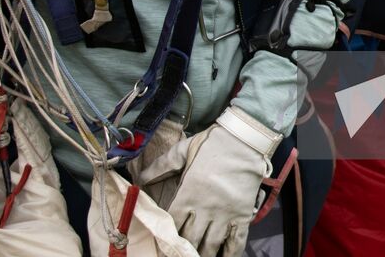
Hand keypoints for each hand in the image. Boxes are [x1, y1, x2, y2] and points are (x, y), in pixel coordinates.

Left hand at [137, 105, 280, 256]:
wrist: (244, 139)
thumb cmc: (212, 144)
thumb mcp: (183, 150)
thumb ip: (161, 166)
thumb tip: (139, 178)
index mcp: (188, 193)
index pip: (173, 223)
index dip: (166, 236)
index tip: (162, 245)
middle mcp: (205, 207)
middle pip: (190, 238)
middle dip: (183, 250)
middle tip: (178, 255)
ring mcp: (225, 213)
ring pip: (211, 245)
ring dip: (203, 255)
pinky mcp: (242, 215)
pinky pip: (236, 241)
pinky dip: (230, 254)